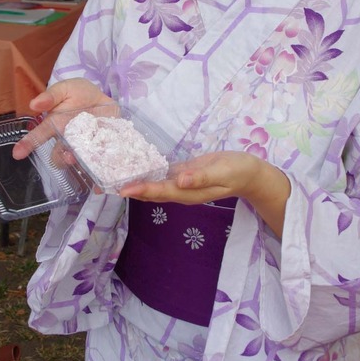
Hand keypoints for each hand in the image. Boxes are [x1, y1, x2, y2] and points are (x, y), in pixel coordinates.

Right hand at [12, 78, 112, 158]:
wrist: (102, 97)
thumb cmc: (78, 93)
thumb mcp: (65, 89)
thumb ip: (51, 96)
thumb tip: (34, 104)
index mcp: (55, 125)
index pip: (39, 136)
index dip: (28, 144)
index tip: (17, 154)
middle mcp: (67, 139)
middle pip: (58, 156)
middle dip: (62, 158)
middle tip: (69, 156)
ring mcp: (83, 145)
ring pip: (77, 161)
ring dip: (80, 163)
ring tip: (87, 162)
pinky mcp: (101, 147)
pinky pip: (98, 160)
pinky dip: (99, 167)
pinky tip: (102, 169)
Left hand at [121, 151, 290, 235]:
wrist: (250, 172)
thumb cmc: (237, 171)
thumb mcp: (222, 172)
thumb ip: (201, 177)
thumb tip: (180, 181)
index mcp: (189, 192)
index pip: (161, 193)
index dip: (142, 191)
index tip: (124, 189)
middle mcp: (182, 191)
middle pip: (153, 192)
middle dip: (133, 189)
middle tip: (109, 185)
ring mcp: (183, 183)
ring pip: (156, 185)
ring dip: (139, 183)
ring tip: (117, 177)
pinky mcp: (185, 174)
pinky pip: (164, 176)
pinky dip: (150, 174)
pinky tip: (138, 167)